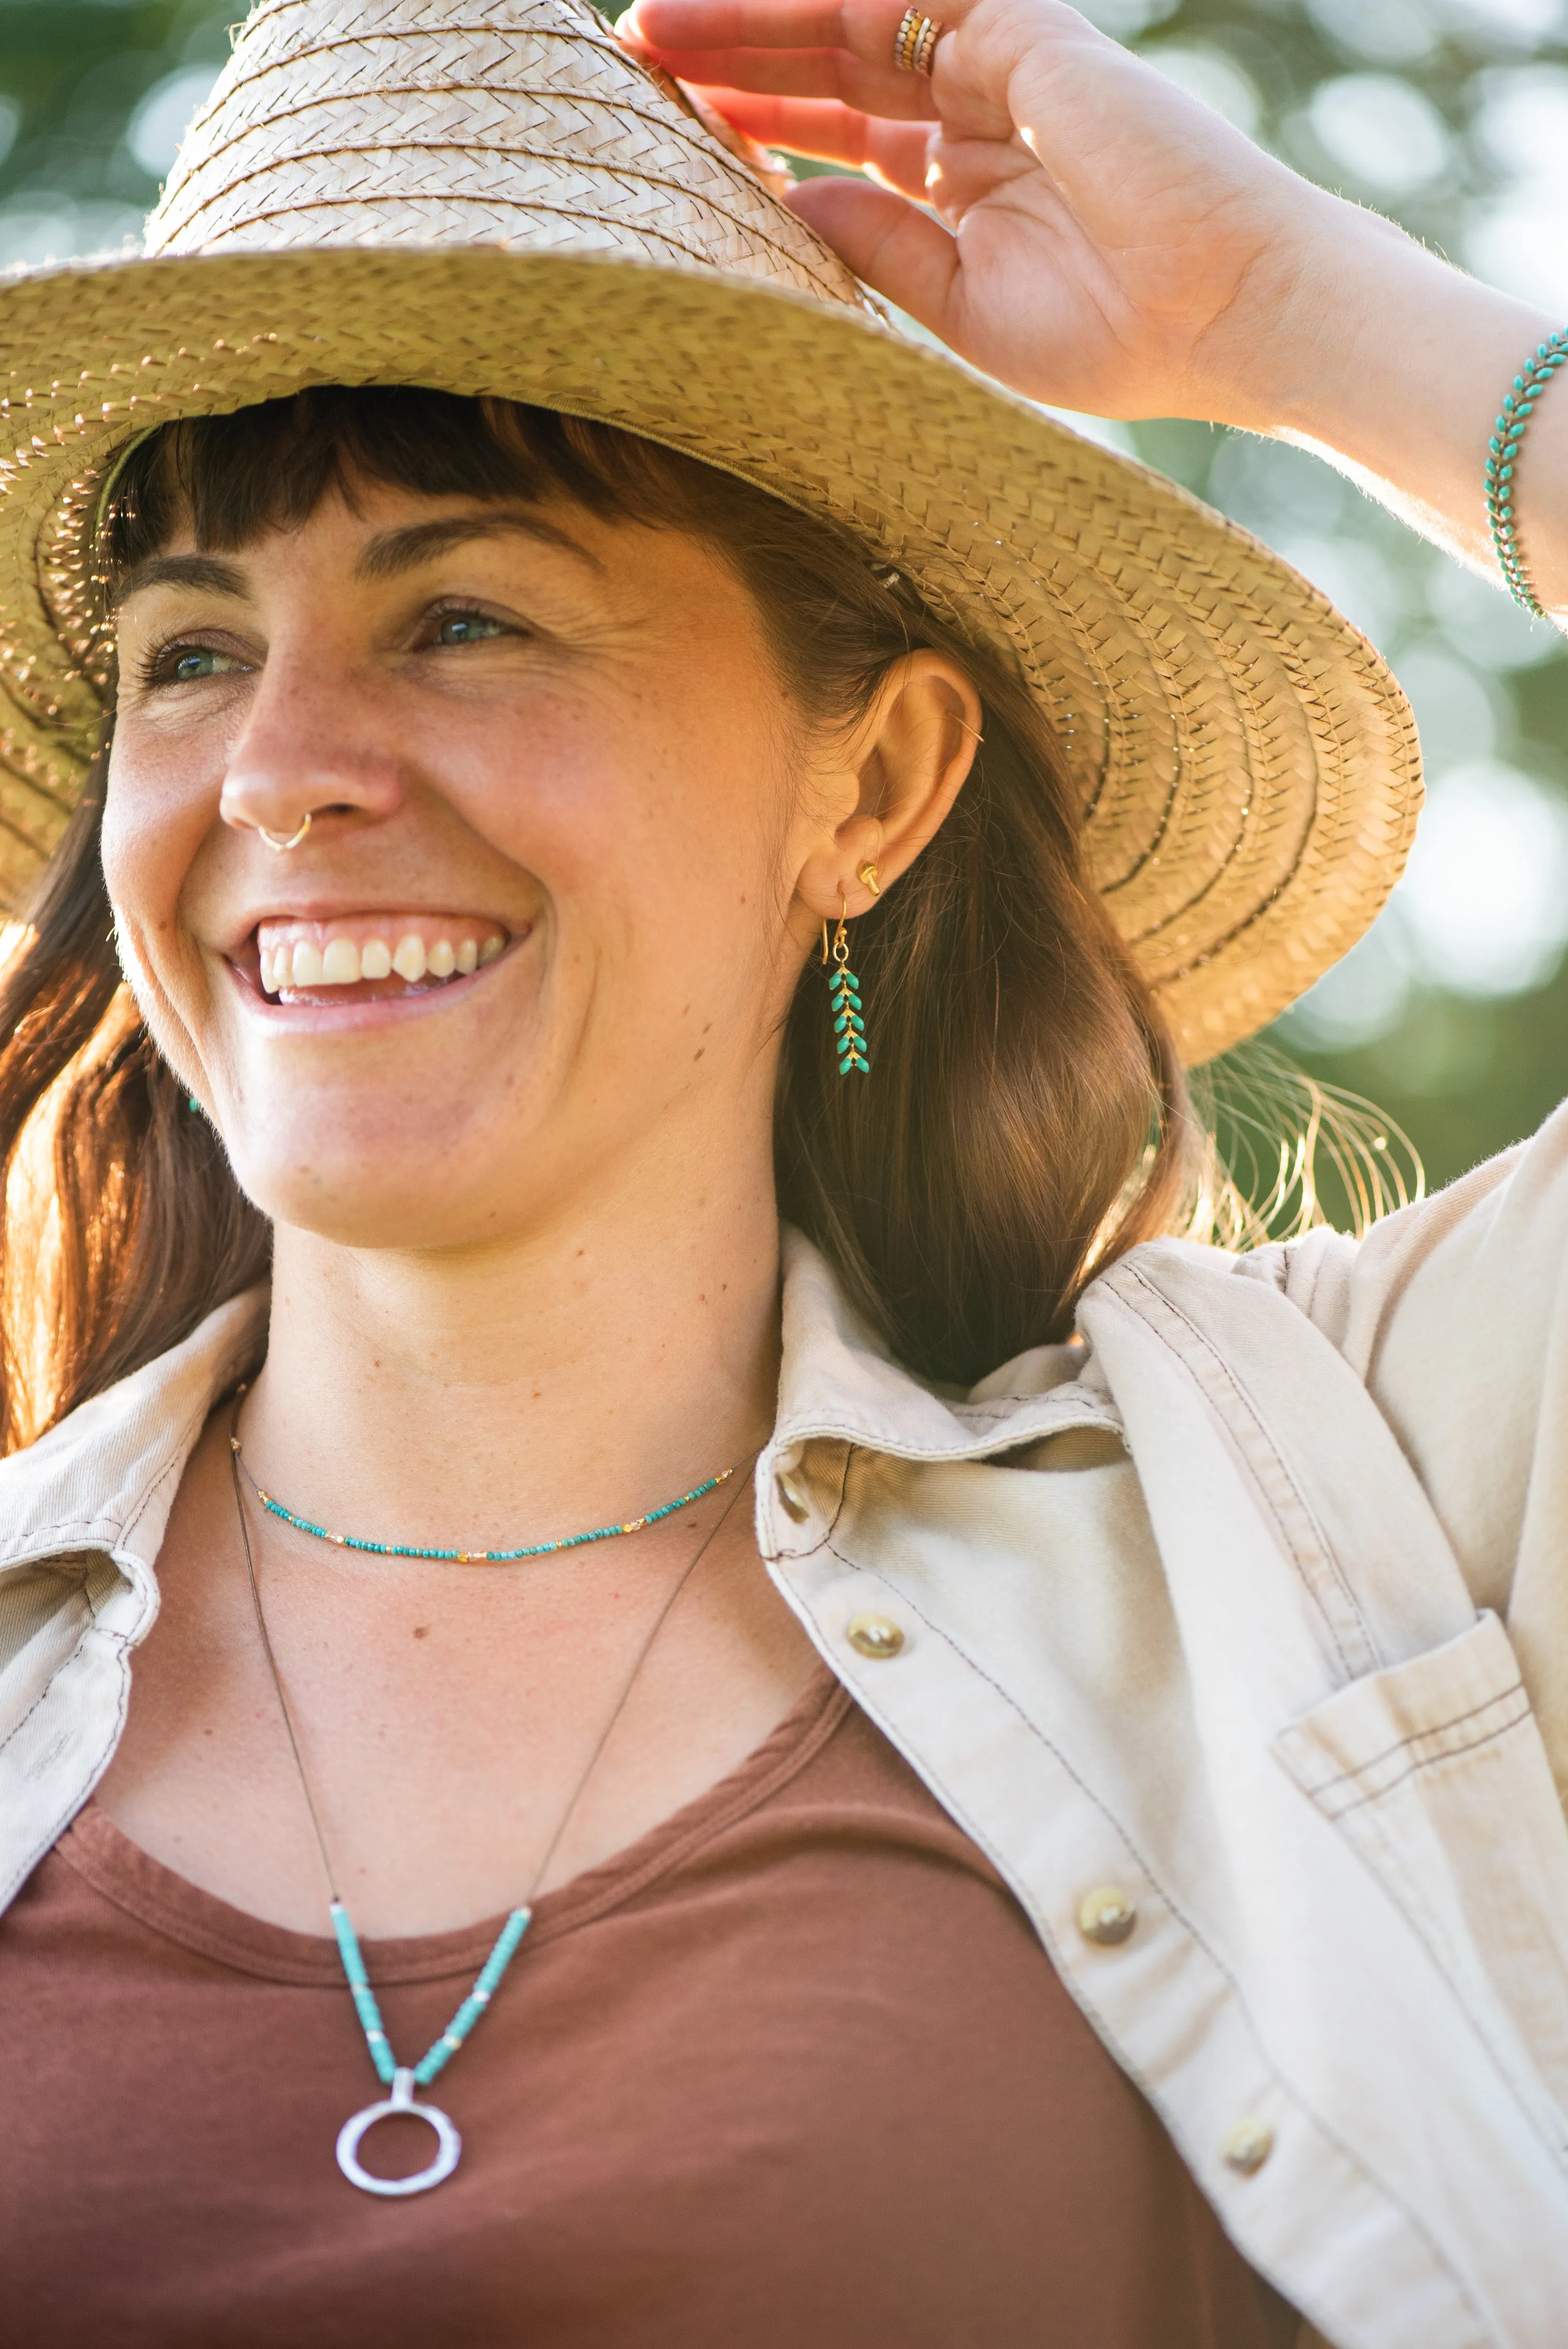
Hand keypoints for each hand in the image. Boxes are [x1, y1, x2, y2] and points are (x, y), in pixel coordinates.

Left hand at [620, 0, 1353, 425]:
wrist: (1229, 312)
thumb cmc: (1117, 337)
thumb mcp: (962, 309)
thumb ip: (875, 250)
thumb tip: (779, 206)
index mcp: (965, 184)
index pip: (839, 135)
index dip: (758, 125)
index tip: (677, 132)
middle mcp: (977, 113)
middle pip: (830, 66)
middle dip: (733, 59)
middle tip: (635, 52)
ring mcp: (1002, 66)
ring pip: (852, 20)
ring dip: (753, 19)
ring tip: (655, 26)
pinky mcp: (1027, 35)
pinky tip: (751, 6)